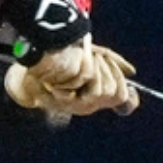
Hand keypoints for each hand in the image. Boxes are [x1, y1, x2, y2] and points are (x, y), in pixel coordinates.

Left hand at [7, 41, 138, 117]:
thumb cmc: (58, 64)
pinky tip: (76, 65)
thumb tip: (132, 72)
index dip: (120, 78)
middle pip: (116, 91)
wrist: (30, 70)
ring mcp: (79, 106)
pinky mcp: (68, 104)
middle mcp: (90, 105)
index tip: (106, 60)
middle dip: (108, 67)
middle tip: (92, 56)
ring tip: (84, 59)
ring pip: (105, 90)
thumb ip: (110, 63)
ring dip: (98, 69)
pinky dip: (87, 73)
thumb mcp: (88, 59)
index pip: (124, 97)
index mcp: (96, 97)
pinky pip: (91, 90)